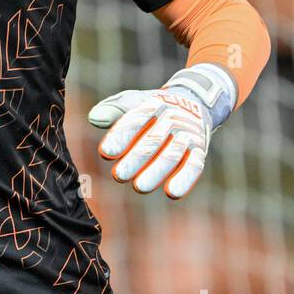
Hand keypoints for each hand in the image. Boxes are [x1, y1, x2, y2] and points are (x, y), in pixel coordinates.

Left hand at [87, 82, 212, 198]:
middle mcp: (172, 118)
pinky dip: (185, 178)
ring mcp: (187, 134)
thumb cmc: (152, 107)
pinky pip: (194, 164)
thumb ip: (113, 109)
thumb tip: (94, 118)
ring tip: (140, 187)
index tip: (105, 152)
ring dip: (156, 172)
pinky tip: (172, 192)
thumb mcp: (132, 101)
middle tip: (119, 175)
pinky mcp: (199, 149)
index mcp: (152, 104)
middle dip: (135, 159)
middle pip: (153, 140)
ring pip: (172, 155)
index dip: (121, 136)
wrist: (193, 101)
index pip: (136, 120)